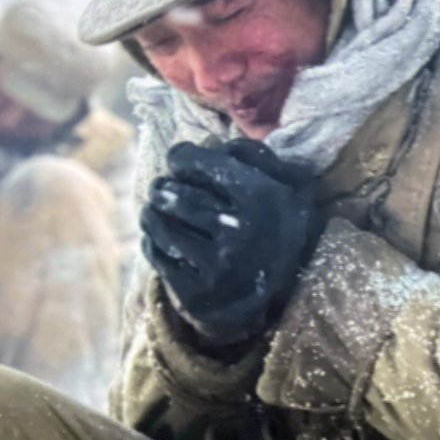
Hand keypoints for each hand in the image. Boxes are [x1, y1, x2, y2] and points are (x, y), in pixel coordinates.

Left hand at [141, 139, 319, 344]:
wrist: (285, 297)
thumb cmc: (278, 227)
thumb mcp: (288, 185)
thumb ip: (257, 156)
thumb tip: (211, 142)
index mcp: (261, 198)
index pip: (200, 164)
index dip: (181, 158)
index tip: (176, 159)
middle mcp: (239, 230)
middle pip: (179, 196)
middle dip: (162, 188)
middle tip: (159, 187)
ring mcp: (217, 264)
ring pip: (164, 225)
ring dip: (152, 213)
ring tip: (152, 209)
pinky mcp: (197, 291)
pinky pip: (159, 256)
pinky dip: (151, 242)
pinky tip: (154, 236)